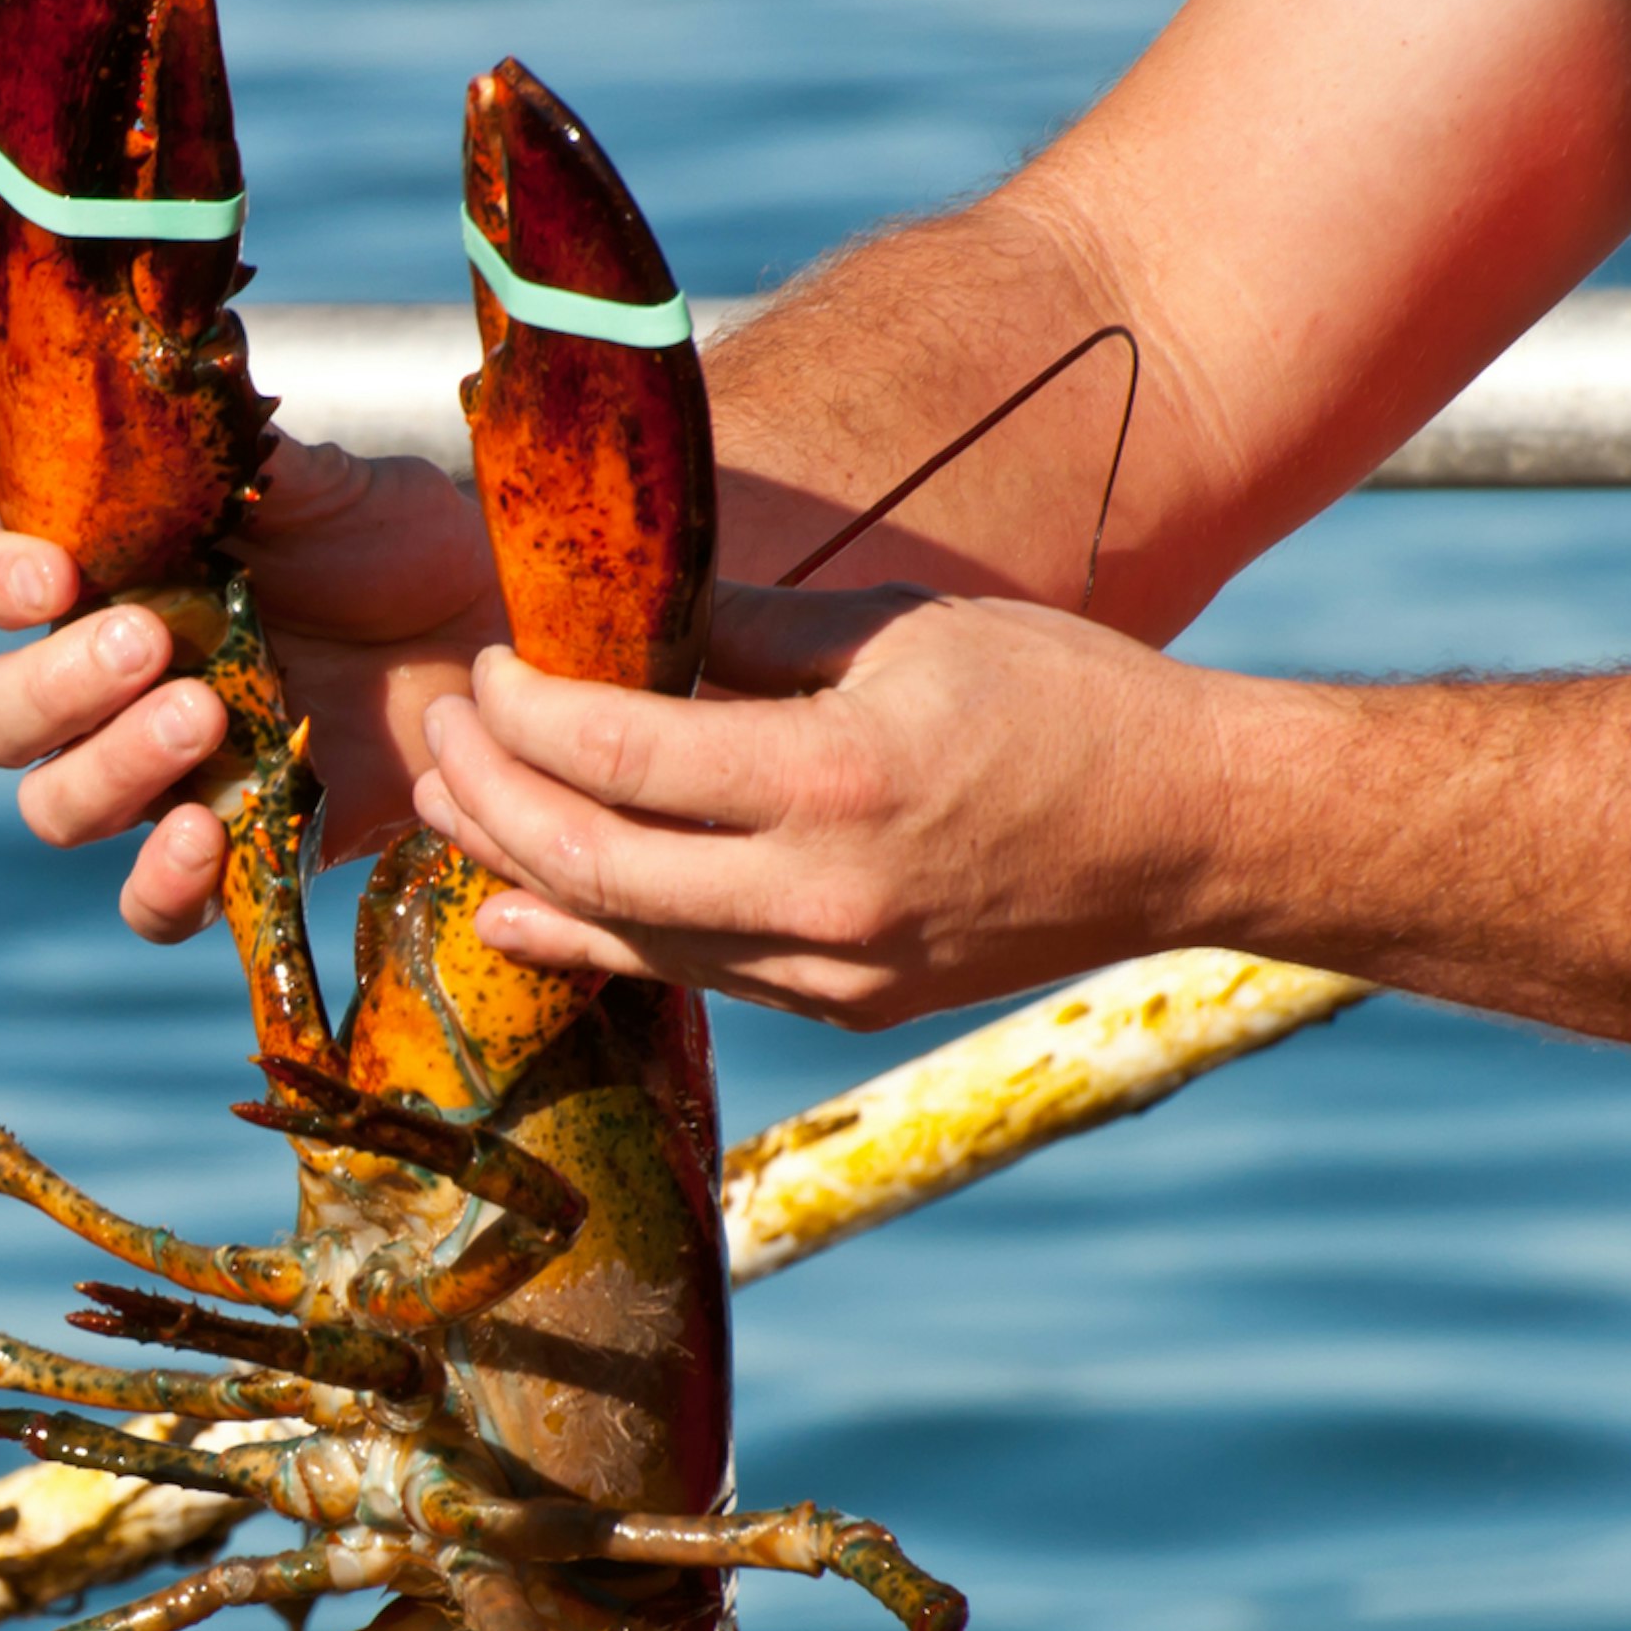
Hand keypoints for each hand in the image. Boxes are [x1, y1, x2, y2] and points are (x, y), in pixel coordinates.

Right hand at [0, 438, 504, 940]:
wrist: (497, 648)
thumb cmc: (404, 550)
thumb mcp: (329, 487)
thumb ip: (242, 467)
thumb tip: (175, 405)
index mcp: (106, 576)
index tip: (52, 575)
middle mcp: (108, 682)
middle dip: (53, 686)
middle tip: (149, 645)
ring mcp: (160, 776)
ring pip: (57, 807)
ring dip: (107, 771)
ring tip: (202, 717)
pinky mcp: (230, 853)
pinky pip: (150, 906)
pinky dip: (159, 884)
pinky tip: (206, 838)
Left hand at [408, 583, 1232, 1025]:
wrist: (1193, 833)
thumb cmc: (1066, 699)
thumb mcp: (905, 627)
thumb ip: (753, 635)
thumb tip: (621, 623)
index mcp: (837, 781)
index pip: (618, 756)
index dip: (523, 712)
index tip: (486, 666)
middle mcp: (822, 898)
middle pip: (589, 861)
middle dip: (487, 794)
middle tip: (438, 734)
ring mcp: (831, 971)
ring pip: (625, 934)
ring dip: (519, 869)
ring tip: (451, 808)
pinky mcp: (841, 1006)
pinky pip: (686, 972)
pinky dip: (595, 933)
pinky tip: (523, 905)